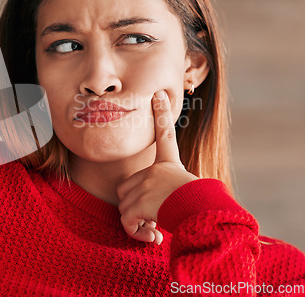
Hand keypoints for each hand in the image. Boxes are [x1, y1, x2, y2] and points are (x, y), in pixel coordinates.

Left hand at [116, 90, 197, 243]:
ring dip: (138, 222)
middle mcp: (155, 170)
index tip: (158, 93)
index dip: (161, 114)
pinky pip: (127, 221)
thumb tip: (171, 209)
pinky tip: (152, 237)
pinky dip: (136, 233)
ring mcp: (145, 184)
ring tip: (156, 227)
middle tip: (153, 215)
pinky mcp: (139, 201)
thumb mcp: (192, 195)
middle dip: (136, 204)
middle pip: (128, 187)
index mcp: (170, 164)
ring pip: (126, 206)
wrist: (205, 217)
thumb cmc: (204, 210)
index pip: (165, 134)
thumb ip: (173, 200)